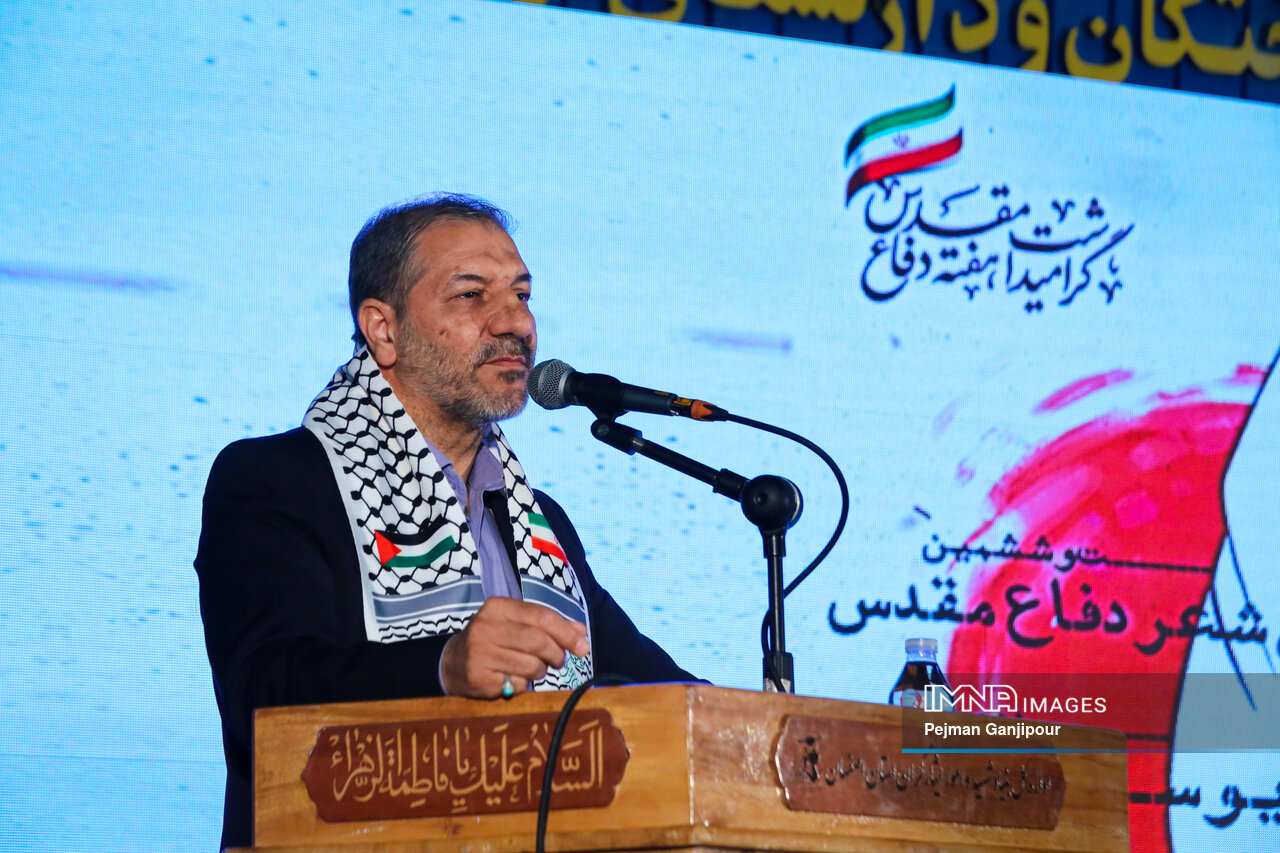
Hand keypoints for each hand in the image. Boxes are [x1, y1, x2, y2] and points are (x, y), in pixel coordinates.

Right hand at [440, 597, 589, 698]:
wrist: (453, 662)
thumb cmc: (493, 639)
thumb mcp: (517, 624)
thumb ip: (549, 625)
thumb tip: (581, 633)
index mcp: (498, 607)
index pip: (542, 617)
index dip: (566, 633)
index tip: (582, 646)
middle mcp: (486, 628)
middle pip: (538, 642)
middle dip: (557, 654)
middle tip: (559, 661)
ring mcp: (480, 654)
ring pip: (532, 666)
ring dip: (541, 671)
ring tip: (533, 668)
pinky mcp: (479, 678)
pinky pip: (519, 684)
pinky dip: (524, 684)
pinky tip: (513, 677)